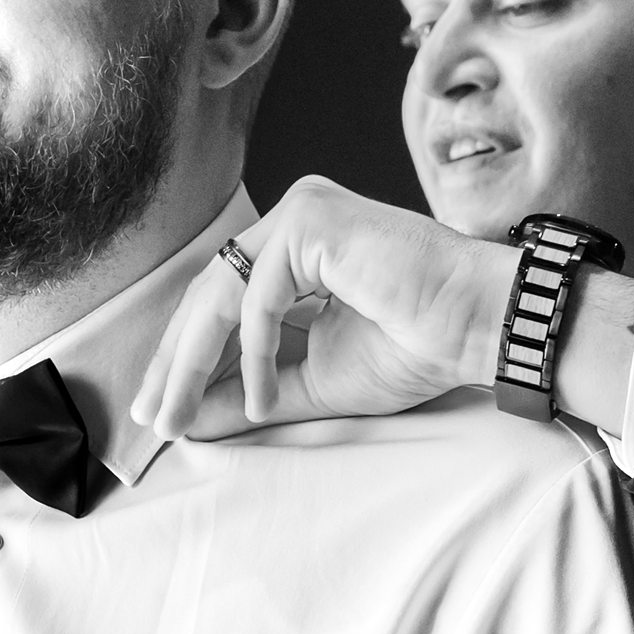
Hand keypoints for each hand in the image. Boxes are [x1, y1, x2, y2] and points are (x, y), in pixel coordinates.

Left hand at [133, 179, 515, 442]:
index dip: (186, 360)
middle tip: (152, 419)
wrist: (481, 325)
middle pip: (209, 295)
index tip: (163, 413)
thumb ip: (253, 394)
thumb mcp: (315, 384)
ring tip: (181, 418)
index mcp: (297, 251)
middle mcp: (294, 222)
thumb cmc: (418, 347)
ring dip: (193, 363)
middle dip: (174, 364)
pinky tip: (264, 401)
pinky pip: (260, 296)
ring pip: (220, 294)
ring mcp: (302, 214)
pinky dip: (255, 354)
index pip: (222, 303)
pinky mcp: (312, 220)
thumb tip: (191, 419)